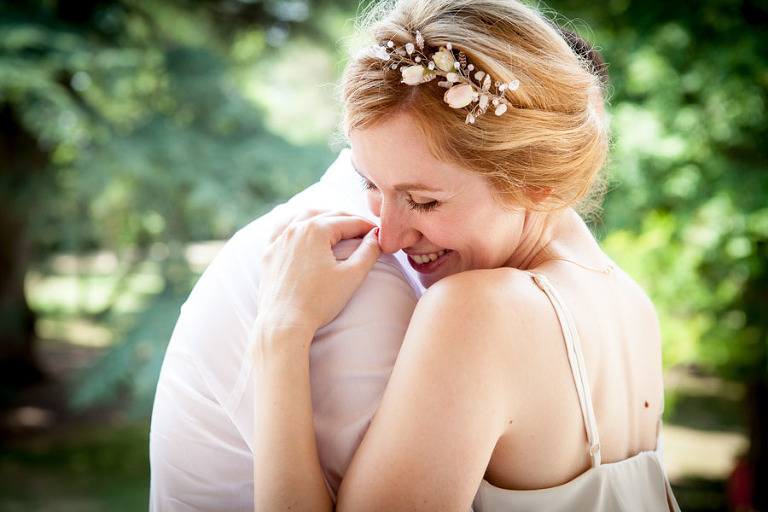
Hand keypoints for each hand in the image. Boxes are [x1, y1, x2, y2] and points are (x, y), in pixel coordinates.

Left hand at [257, 211, 380, 341]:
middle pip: (328, 215)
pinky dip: (295, 223)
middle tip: (365, 230)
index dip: (368, 227)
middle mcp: (295, 229)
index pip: (350, 222)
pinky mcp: (269, 253)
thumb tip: (376, 236)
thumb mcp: (352, 276)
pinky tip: (300, 227)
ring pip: (303, 216)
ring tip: (338, 225)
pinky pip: (281, 229)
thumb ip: (369, 252)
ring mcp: (279, 240)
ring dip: (324, 216)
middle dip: (349, 220)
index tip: (380, 234)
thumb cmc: (319, 302)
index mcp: (316, 230)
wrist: (283, 324)